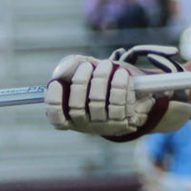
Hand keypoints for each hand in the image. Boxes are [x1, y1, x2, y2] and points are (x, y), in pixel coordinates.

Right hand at [44, 45, 190, 140]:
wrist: (138, 93)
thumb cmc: (106, 81)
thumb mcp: (88, 71)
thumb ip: (72, 67)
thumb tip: (59, 72)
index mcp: (72, 116)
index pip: (56, 118)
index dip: (53, 102)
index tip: (55, 83)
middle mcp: (86, 124)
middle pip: (76, 107)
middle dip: (80, 82)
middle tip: (87, 65)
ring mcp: (104, 125)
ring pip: (97, 104)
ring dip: (101, 80)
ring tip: (107, 65)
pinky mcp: (123, 121)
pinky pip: (118, 104)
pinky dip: (120, 86)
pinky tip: (122, 74)